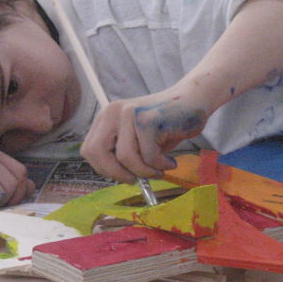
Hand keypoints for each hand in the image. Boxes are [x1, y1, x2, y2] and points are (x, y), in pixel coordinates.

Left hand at [81, 88, 208, 182]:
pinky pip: (149, 156)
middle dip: (118, 174)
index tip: (123, 175)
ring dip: (145, 171)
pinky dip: (161, 165)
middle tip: (136, 180)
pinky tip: (170, 161)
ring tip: (160, 170)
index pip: (89, 150)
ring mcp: (130, 114)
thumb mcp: (138, 139)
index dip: (104, 169)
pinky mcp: (148, 120)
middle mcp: (114, 112)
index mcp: (107, 117)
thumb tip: (120, 178)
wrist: (193, 101)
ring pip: (126, 158)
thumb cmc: (166, 125)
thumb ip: (123, 154)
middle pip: (98, 153)